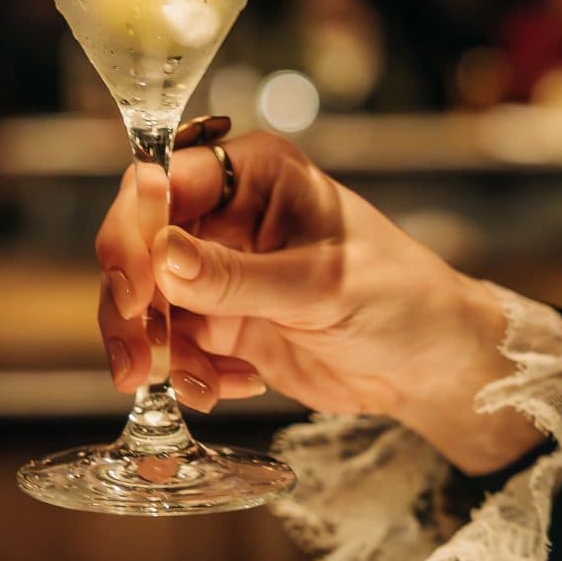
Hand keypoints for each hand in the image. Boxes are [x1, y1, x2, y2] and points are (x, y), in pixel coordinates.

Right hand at [93, 134, 541, 474]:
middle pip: (139, 243)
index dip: (136, 231)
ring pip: (145, 300)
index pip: (164, 182)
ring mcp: (218, 269)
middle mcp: (226, 213)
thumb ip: (236, 276)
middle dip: (131, 305)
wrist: (430, 365)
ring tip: (199, 385)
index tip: (135, 289)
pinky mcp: (220, 320)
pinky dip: (186, 373)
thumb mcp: (319, 287)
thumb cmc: (399, 299)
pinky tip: (230, 387)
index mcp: (254, 173)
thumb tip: (161, 255)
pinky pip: (171, 343)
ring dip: (156, 349)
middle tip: (136, 362)